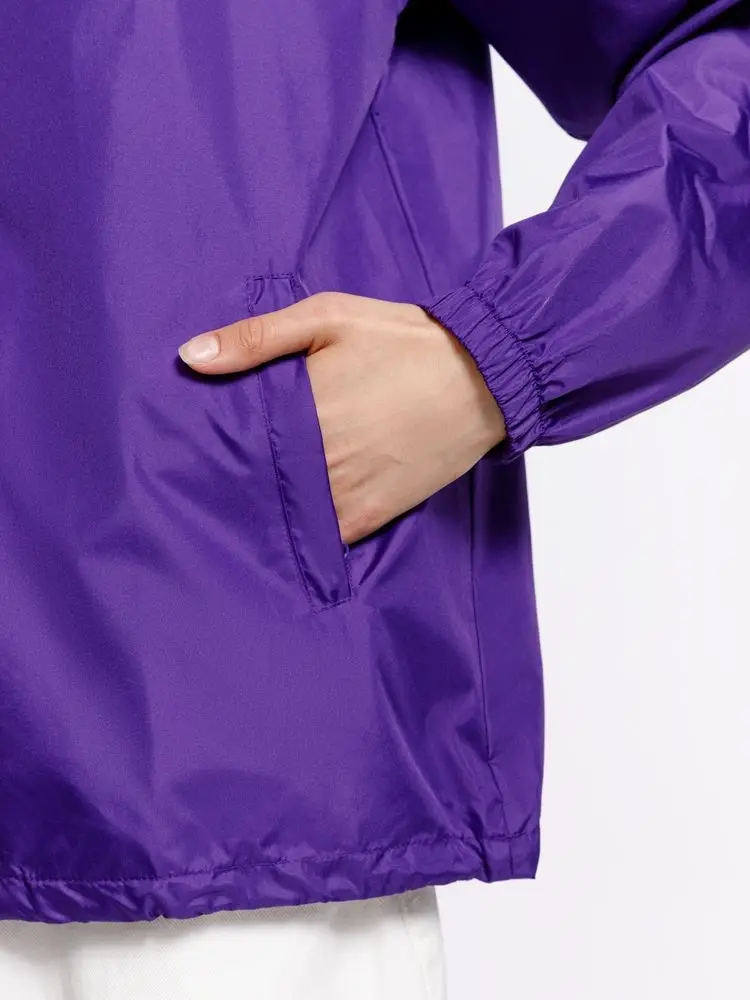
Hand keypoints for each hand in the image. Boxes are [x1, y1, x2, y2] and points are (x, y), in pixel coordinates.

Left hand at [178, 292, 505, 544]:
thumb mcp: (330, 316)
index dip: (209, 444)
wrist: (484, 376)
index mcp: (302, 407)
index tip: (188, 446)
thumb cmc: (404, 340)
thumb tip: (190, 356)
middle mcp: (319, 457)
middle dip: (231, 476)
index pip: (232, 440)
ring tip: (238, 500)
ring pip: (284, 512)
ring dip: (263, 507)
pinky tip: (287, 523)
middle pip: (252, 479)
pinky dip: (303, 532)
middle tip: (202, 477)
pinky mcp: (373, 512)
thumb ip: (258, 337)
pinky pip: (324, 536)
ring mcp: (346, 490)